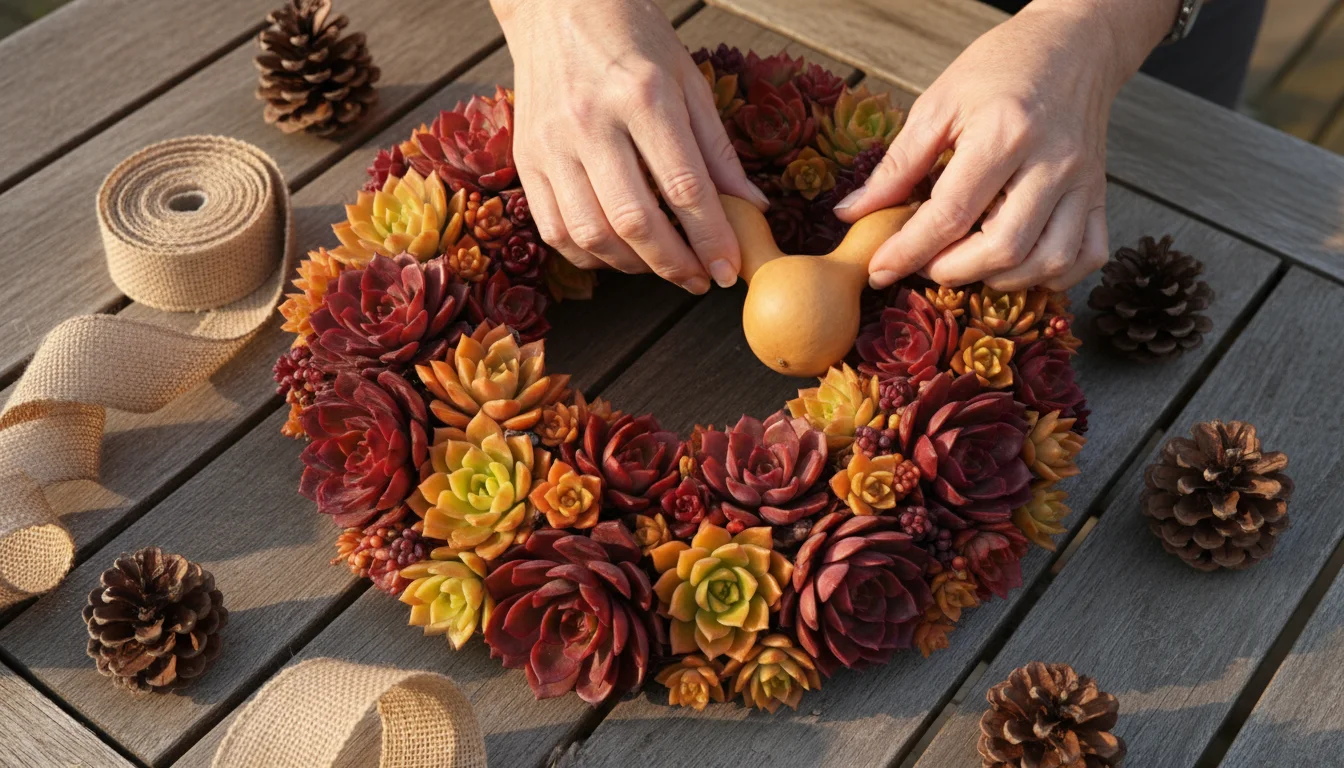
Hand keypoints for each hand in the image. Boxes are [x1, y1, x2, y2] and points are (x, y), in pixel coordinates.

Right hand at [492, 0, 768, 292]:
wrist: (556, 4)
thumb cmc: (632, 37)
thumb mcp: (687, 79)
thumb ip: (717, 149)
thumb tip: (752, 208)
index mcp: (643, 96)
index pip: (684, 187)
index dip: (711, 239)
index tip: (730, 269)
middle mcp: (592, 122)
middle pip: (635, 221)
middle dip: (674, 264)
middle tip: (700, 279)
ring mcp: (551, 143)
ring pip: (591, 233)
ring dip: (633, 266)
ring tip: (662, 265)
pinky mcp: (525, 159)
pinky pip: (554, 229)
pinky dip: (589, 254)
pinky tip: (618, 253)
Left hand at [834, 0, 1171, 290]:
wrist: (1072, 45)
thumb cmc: (1000, 69)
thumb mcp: (938, 104)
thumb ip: (897, 164)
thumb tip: (851, 213)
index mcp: (1004, 133)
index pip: (951, 213)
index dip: (909, 251)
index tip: (880, 270)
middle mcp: (1051, 163)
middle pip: (1003, 248)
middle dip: (953, 272)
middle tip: (923, 266)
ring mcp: (1082, 182)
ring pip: (1048, 262)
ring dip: (1000, 281)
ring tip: (967, 265)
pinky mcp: (1099, 194)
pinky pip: (1087, 255)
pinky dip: (1053, 276)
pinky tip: (1019, 265)